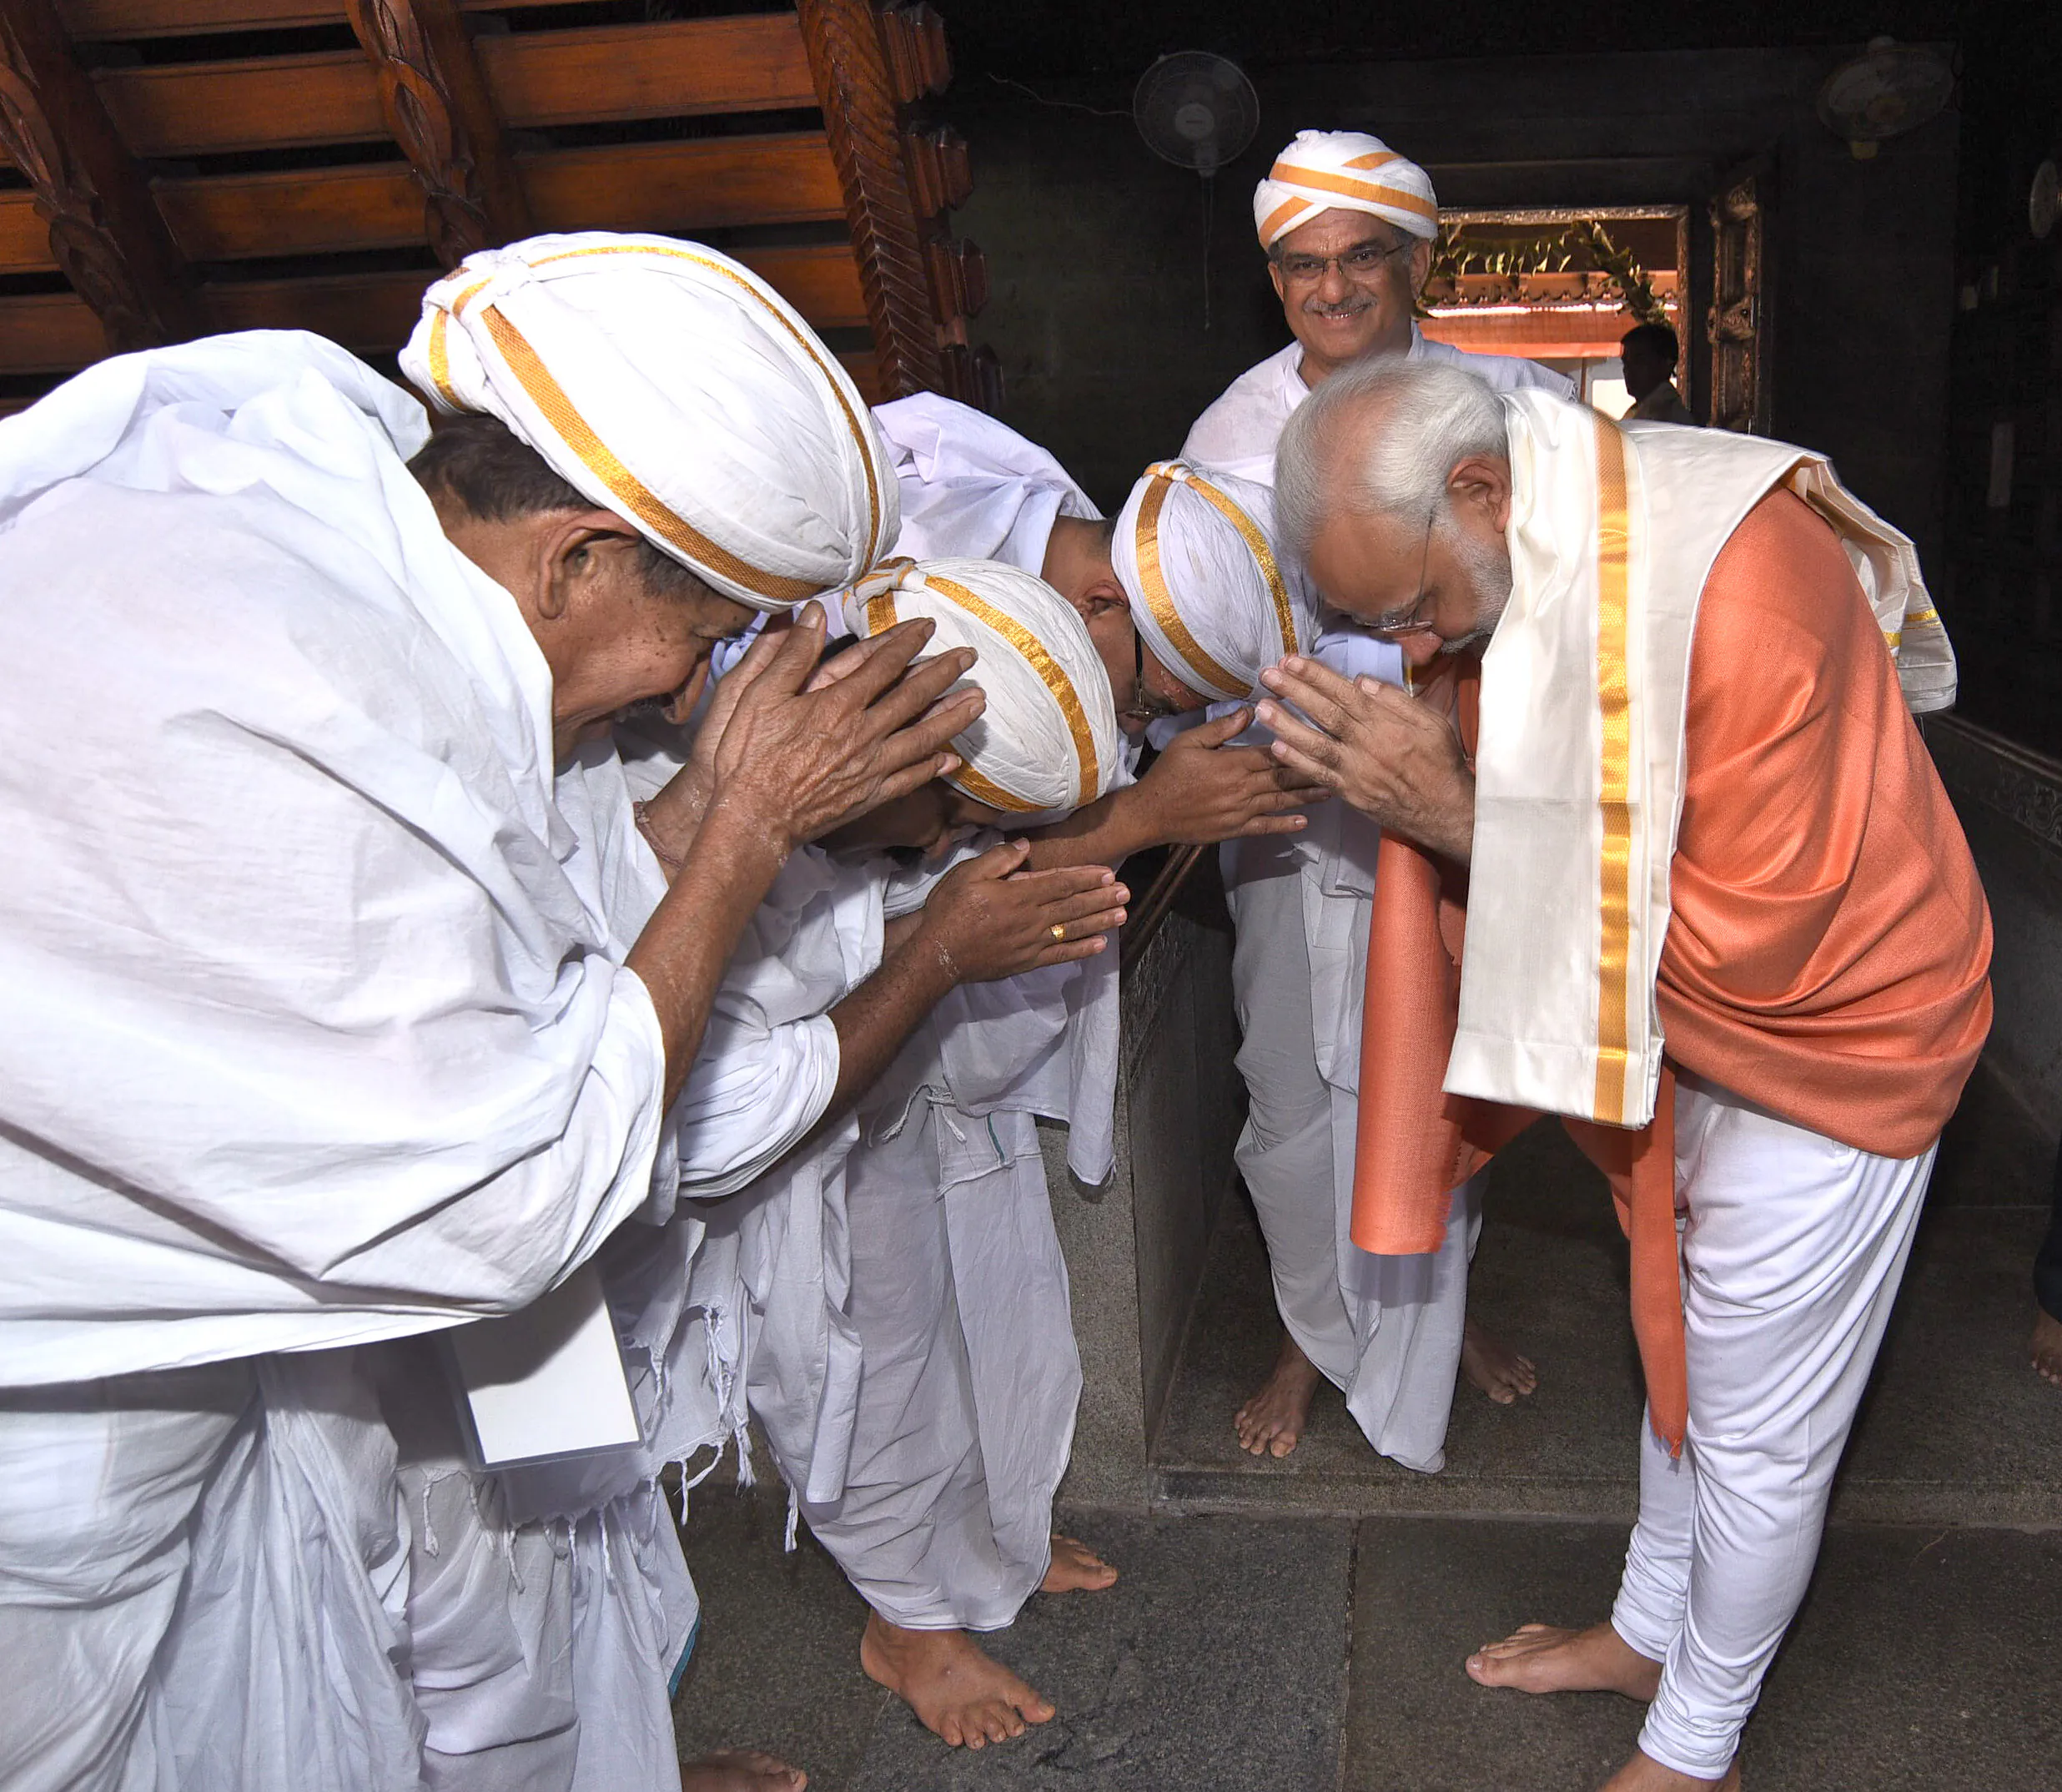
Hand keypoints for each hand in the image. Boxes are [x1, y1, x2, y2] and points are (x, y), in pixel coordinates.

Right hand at [700, 604, 985, 854]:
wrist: (752, 818)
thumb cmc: (747, 756)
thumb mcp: (757, 695)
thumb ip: (790, 654)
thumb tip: (814, 612)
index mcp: (837, 703)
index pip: (882, 664)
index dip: (908, 643)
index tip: (929, 627)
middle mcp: (863, 733)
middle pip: (914, 696)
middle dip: (944, 673)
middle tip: (970, 656)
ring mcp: (871, 767)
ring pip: (924, 736)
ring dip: (954, 717)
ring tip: (979, 701)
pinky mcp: (871, 796)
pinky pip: (911, 778)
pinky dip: (933, 767)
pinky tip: (951, 760)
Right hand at [913, 840, 1128, 984]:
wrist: (938, 953)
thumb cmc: (950, 909)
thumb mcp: (967, 874)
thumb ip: (999, 859)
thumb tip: (1026, 846)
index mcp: (1019, 895)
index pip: (1060, 883)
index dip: (1086, 877)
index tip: (1108, 873)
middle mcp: (1031, 919)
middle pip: (1073, 906)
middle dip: (1101, 898)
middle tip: (1125, 892)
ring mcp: (1032, 942)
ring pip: (1073, 929)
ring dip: (1099, 921)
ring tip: (1122, 914)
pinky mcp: (1028, 961)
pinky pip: (1061, 955)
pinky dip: (1081, 950)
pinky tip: (1100, 945)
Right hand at [1132, 708, 1328, 846]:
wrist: (1151, 813)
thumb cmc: (1168, 774)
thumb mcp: (1188, 742)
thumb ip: (1221, 728)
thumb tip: (1249, 711)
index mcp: (1232, 763)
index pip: (1272, 751)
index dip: (1297, 743)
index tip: (1320, 736)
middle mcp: (1242, 788)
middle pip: (1284, 777)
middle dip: (1312, 770)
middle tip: (1339, 765)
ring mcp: (1241, 811)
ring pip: (1281, 801)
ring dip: (1307, 796)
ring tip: (1332, 790)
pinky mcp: (1235, 829)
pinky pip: (1265, 827)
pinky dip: (1285, 825)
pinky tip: (1304, 822)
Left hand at [1256, 657, 1474, 861]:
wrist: (1444, 810)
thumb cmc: (1440, 761)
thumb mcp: (1432, 722)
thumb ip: (1398, 700)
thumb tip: (1361, 681)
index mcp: (1387, 723)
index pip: (1345, 693)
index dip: (1317, 676)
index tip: (1292, 660)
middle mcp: (1368, 744)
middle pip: (1326, 713)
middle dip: (1295, 692)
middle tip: (1267, 674)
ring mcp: (1356, 770)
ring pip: (1316, 743)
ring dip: (1286, 725)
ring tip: (1261, 707)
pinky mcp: (1350, 792)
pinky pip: (1319, 775)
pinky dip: (1297, 762)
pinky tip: (1276, 747)